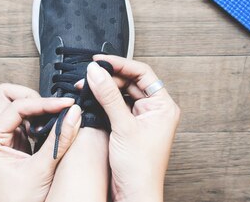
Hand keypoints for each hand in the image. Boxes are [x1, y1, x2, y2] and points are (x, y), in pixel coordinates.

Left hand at [0, 84, 81, 201]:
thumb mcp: (42, 170)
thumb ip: (59, 140)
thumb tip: (75, 114)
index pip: (16, 106)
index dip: (43, 103)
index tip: (66, 104)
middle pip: (9, 97)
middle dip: (34, 98)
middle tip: (56, 108)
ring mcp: (2, 139)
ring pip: (17, 106)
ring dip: (38, 109)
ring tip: (57, 119)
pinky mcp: (15, 143)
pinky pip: (26, 120)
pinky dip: (41, 120)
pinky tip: (53, 129)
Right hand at [87, 55, 180, 201]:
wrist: (134, 195)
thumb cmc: (140, 169)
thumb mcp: (123, 126)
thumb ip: (108, 96)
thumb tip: (96, 72)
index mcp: (163, 106)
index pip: (142, 73)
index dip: (120, 64)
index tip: (100, 61)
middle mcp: (155, 110)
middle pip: (130, 82)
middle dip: (108, 78)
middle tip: (87, 76)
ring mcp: (142, 119)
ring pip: (122, 94)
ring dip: (104, 90)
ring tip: (85, 87)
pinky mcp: (130, 128)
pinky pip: (116, 107)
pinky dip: (103, 102)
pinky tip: (90, 100)